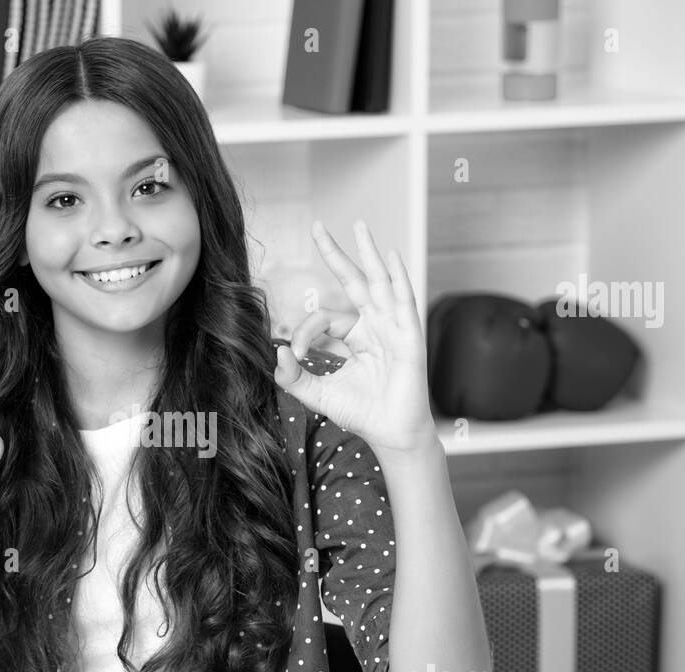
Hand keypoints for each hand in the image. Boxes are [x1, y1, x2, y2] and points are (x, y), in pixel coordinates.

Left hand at [273, 220, 437, 457]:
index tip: (294, 353)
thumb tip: (275, 353)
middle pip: (353, 281)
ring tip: (359, 225)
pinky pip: (403, 299)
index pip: (324, 318)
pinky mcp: (408, 335)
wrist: (390, 433)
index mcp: (355, 336)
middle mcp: (375, 325)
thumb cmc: (361, 413)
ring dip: (368, 253)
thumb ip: (293, 378)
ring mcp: (393, 327)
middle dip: (336, 254)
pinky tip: (391, 255)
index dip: (304, 331)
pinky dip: (399, 276)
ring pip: (378, 282)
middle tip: (319, 227)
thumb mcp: (318, 394)